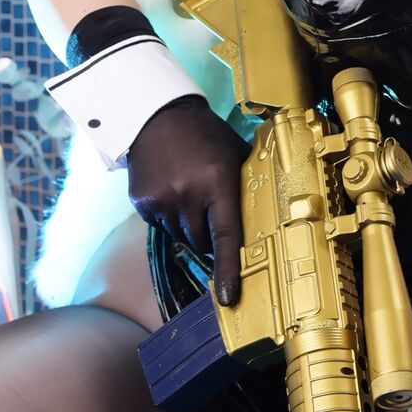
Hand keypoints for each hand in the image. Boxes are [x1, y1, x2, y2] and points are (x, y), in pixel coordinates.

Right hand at [126, 96, 251, 304]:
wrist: (157, 114)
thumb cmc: (204, 134)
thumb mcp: (233, 154)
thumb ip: (246, 185)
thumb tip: (268, 218)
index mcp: (217, 182)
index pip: (226, 236)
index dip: (228, 270)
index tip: (228, 297)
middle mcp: (188, 194)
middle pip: (203, 242)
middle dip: (209, 233)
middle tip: (208, 207)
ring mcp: (162, 200)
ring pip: (181, 237)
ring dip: (188, 226)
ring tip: (188, 192)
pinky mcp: (143, 202)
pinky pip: (161, 227)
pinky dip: (168, 216)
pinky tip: (170, 190)